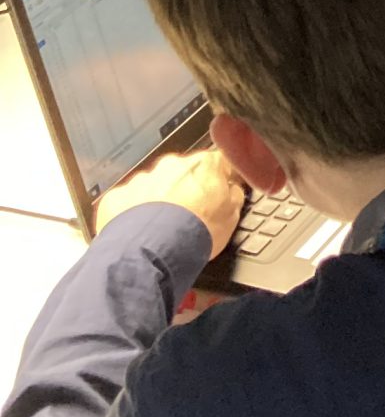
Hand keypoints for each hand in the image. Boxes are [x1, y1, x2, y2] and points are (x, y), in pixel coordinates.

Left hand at [97, 150, 243, 256]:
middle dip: (186, 190)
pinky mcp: (118, 198)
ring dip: (159, 203)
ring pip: (154, 187)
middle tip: (190, 217)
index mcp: (203, 164)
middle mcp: (171, 166)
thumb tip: (232, 191)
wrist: (151, 255)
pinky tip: (140, 235)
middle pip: (183, 173)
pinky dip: (133, 215)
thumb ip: (234, 196)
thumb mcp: (232, 218)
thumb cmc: (193, 235)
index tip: (224, 192)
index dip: (223, 178)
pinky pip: (127, 202)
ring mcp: (142, 180)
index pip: (220, 161)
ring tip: (163, 232)